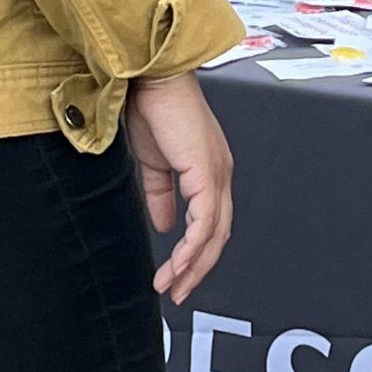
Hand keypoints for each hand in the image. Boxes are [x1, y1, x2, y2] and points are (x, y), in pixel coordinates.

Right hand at [125, 73, 232, 304]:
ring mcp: (217, 174)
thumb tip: (164, 225)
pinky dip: (191, 249)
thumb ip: (161, 195)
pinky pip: (204, 222)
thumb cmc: (154, 108)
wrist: (151, 79)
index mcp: (210, 171)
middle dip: (197, 269)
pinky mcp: (206, 173)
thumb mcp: (154, 162)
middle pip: (219, 235)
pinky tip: (176, 264)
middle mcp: (220, 174)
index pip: (212, 223)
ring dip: (192, 266)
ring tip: (172, 286)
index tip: (177, 275)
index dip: (197, 253)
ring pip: (214, 235)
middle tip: (178, 292)